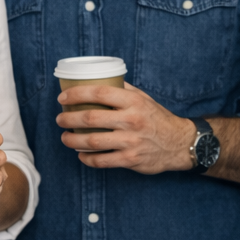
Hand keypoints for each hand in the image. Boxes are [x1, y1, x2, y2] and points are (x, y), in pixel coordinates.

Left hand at [55, 83, 193, 172]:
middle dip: (69, 119)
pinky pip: (101, 161)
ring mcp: (130, 141)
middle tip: (60, 119)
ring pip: (92, 141)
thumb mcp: (144, 98)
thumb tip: (100, 79)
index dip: (77, 94)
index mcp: (133, 102)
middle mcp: (131, 120)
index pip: (99, 93)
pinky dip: (87, 159)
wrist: (179, 143)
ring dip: (72, 140)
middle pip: (91, 117)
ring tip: (65, 137)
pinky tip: (81, 155)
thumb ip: (124, 90)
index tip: (63, 97)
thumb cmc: (158, 119)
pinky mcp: (130, 160)